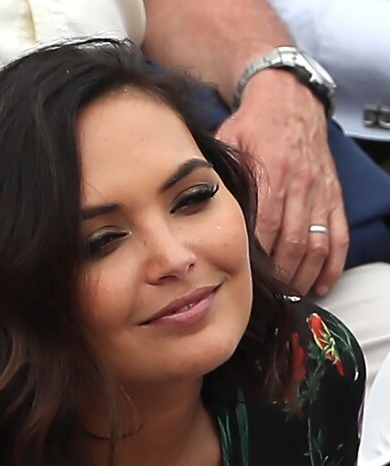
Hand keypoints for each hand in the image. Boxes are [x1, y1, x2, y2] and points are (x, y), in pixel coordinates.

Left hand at [216, 70, 347, 295]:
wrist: (289, 100)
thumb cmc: (251, 125)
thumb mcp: (227, 144)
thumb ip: (217, 178)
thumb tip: (198, 212)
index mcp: (272, 173)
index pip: (265, 226)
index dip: (256, 256)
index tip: (243, 278)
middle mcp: (299, 185)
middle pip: (291, 242)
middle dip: (278, 274)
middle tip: (264, 295)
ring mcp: (319, 192)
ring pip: (315, 244)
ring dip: (303, 275)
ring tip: (289, 295)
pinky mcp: (332, 195)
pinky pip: (338, 235)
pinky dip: (332, 263)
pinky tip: (322, 283)